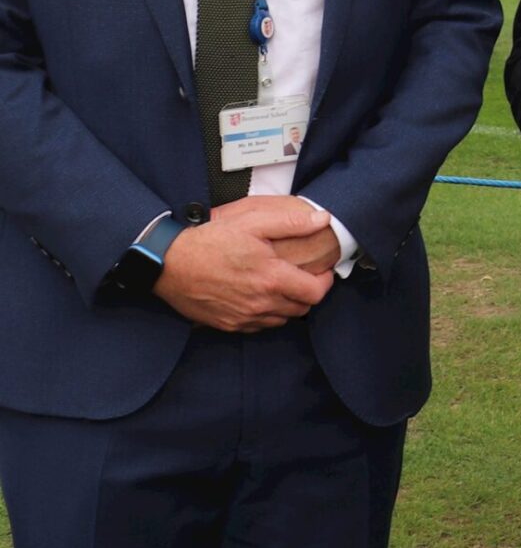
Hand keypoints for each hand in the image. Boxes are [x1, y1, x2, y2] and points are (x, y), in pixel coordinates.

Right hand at [156, 198, 336, 330]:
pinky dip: (266, 315)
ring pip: (280, 320)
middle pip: (301, 309)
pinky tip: (259, 296)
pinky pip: (258, 326)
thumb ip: (291, 222)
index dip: (325, 282)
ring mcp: (242, 318)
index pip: (315, 293)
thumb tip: (323, 220)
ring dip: (287, 305)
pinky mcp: (227, 324)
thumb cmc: (209, 240)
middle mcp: (259, 304)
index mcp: (271, 279)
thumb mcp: (252, 221)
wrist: (168, 263)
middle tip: (304, 276)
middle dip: (308, 293)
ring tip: (282, 285)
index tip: (323, 271)